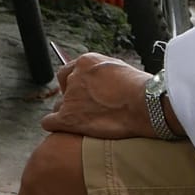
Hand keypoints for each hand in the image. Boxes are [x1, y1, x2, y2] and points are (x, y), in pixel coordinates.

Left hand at [40, 53, 156, 137]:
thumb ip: (107, 74)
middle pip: (63, 89)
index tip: (84, 94)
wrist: (145, 104)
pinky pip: (49, 122)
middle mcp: (75, 77)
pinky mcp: (68, 118)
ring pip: (58, 107)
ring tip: (85, 124)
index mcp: (87, 62)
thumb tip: (106, 82)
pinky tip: (66, 131)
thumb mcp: (123, 71)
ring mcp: (70, 98)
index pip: (69, 72)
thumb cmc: (144, 90)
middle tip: (86, 110)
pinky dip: (55, 127)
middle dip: (72, 99)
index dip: (76, 84)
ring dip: (68, 114)